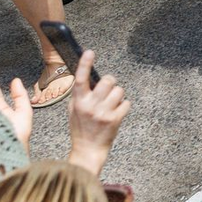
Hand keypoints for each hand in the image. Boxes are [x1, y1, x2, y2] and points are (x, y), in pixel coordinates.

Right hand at [67, 50, 129, 174]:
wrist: (88, 150)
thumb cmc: (81, 128)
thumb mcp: (74, 110)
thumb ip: (82, 95)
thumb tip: (90, 78)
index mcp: (78, 102)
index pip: (80, 79)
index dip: (85, 64)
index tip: (90, 52)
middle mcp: (90, 105)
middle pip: (108, 81)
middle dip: (110, 82)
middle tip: (108, 90)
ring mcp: (103, 112)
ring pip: (119, 91)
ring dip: (118, 95)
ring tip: (111, 105)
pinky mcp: (115, 119)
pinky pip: (126, 103)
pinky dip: (123, 106)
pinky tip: (116, 113)